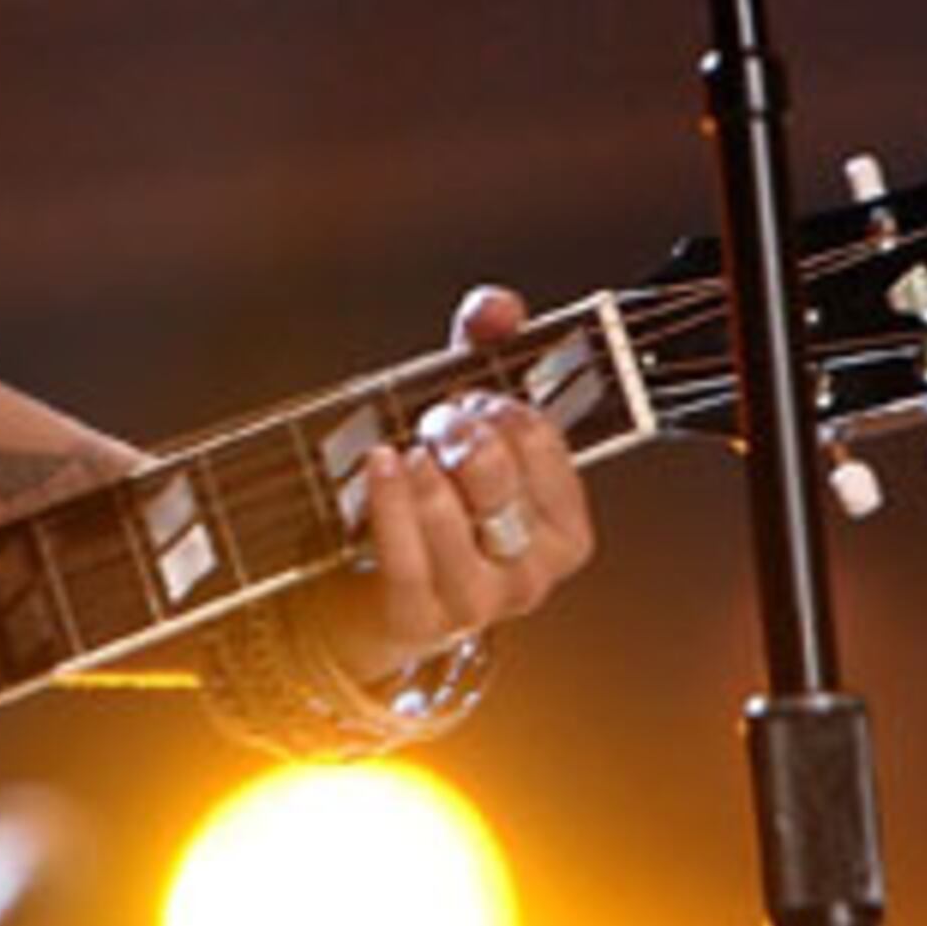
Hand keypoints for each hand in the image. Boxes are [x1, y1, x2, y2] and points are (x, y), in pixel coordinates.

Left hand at [314, 285, 596, 683]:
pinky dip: (388, 502)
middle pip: (496, 475)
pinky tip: (380, 466)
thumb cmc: (432, 509)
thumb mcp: (466, 429)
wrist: (365, 600)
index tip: (473, 399)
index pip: (541, 442)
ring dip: (418, 469)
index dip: (500, 405)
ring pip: (450, 516)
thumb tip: (498, 307)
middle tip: (435, 422)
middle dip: (456, 429)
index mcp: (561, 529)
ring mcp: (475, 601)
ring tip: (405, 451)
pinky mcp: (417, 618)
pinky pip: (405, 555)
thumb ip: (485, 357)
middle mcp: (529, 572)